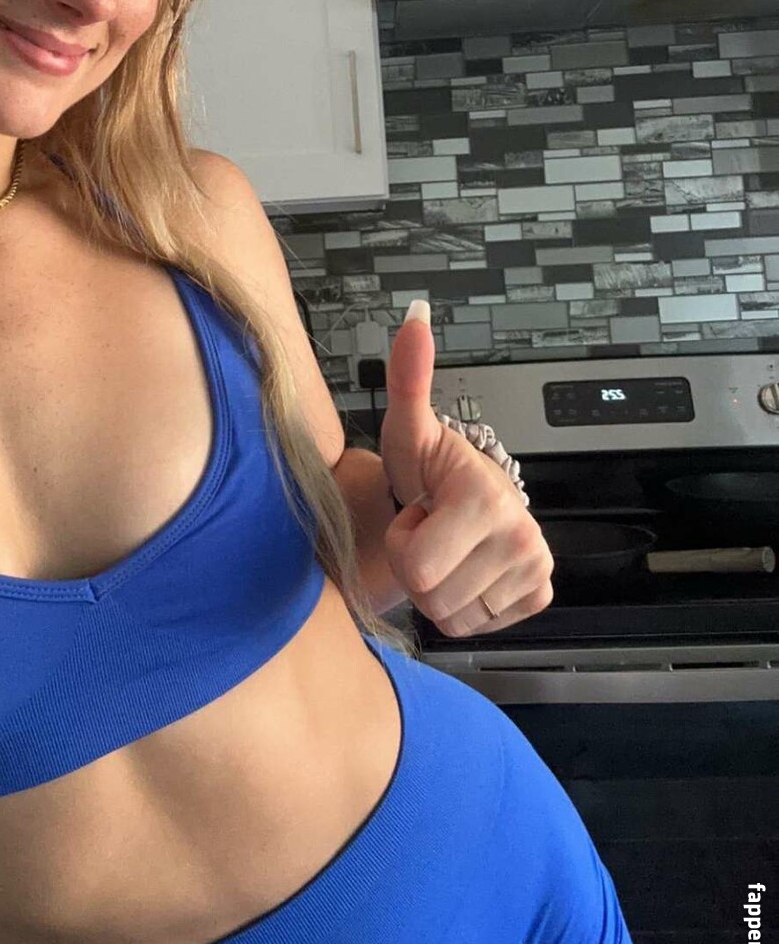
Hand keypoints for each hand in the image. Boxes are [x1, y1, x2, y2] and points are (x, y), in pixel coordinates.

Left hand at [378, 310, 553, 636]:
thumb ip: (408, 376)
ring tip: (448, 546)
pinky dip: (468, 604)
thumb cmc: (429, 466)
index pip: (415, 567)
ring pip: (454, 617)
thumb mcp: (408, 427)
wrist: (467, 492)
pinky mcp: (539, 593)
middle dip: (419, 568)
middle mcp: (520, 536)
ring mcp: (533, 568)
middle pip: (433, 598)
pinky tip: (469, 567)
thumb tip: (414, 318)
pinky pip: (480, 625)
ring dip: (441, 587)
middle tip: (430, 531)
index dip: (403, 543)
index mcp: (485, 500)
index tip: (418, 512)